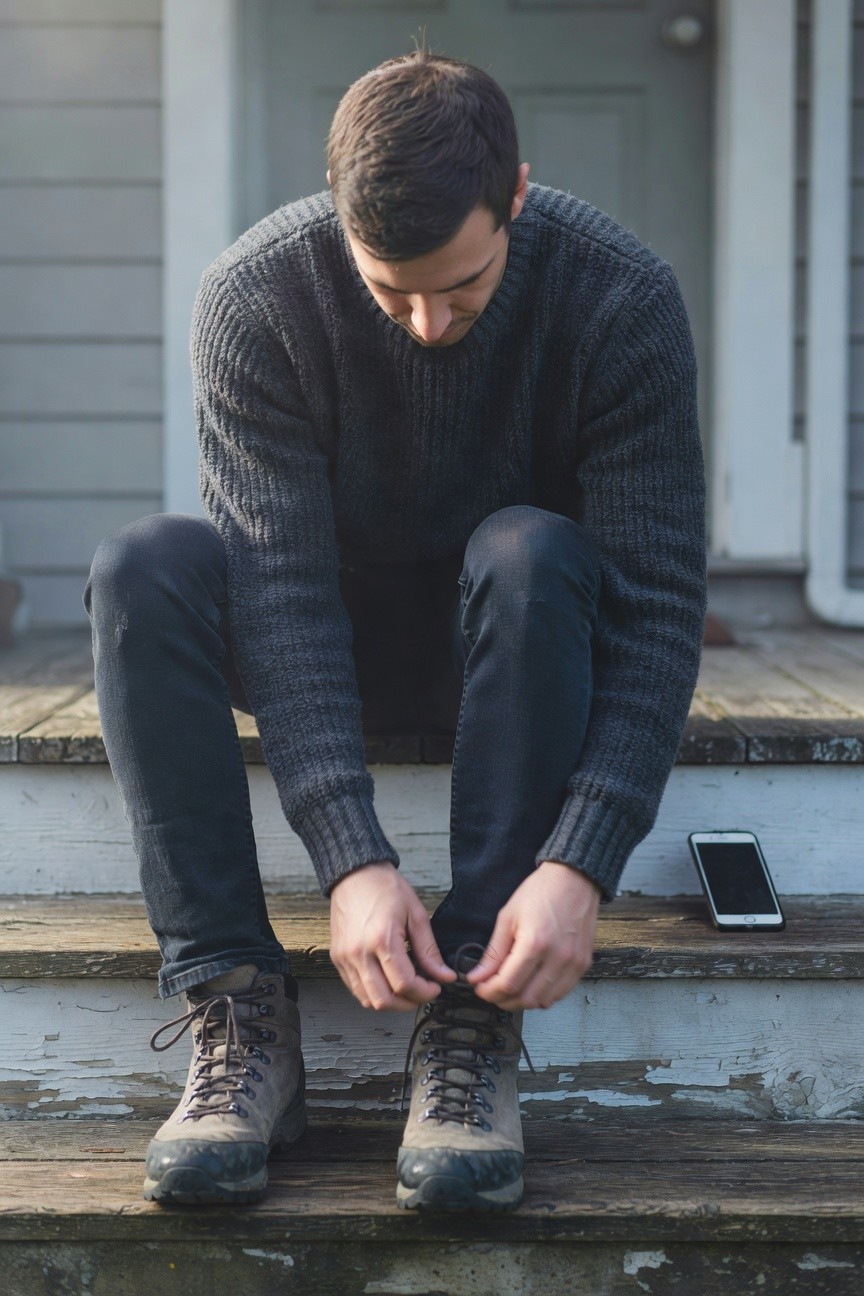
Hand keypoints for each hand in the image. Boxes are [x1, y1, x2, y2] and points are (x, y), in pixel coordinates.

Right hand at [329, 861, 456, 1010]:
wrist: (355, 874)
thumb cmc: (385, 888)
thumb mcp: (416, 914)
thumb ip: (429, 950)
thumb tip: (443, 975)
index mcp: (381, 939)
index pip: (404, 984)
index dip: (425, 992)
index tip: (436, 987)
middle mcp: (358, 952)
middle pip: (384, 1000)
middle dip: (408, 1003)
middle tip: (422, 992)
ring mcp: (345, 957)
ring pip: (367, 1000)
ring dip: (390, 1001)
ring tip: (406, 988)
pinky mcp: (337, 958)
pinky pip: (355, 989)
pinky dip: (373, 992)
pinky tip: (387, 980)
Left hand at [466, 861, 600, 1010]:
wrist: (573, 879)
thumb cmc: (540, 892)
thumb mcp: (508, 917)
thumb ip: (493, 952)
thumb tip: (478, 977)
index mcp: (535, 943)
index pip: (508, 984)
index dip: (489, 991)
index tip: (479, 987)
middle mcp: (558, 958)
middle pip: (526, 999)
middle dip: (503, 1000)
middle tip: (491, 990)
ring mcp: (574, 963)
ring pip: (544, 1001)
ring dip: (522, 1000)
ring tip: (509, 988)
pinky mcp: (584, 964)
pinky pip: (560, 993)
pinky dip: (543, 995)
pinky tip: (531, 984)